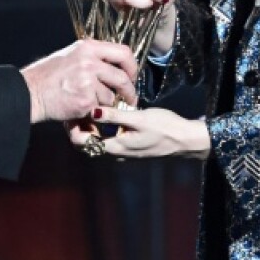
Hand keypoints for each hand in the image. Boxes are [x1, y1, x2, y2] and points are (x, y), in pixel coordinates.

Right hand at [20, 39, 137, 122]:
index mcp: (87, 47)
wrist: (30, 91)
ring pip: (111, 95)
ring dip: (105, 102)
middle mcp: (89, 61)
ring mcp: (87, 80)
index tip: (132, 75)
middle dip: (129, 91)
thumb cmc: (48, 76)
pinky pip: (100, 108)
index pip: (123, 52)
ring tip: (89, 101)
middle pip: (122, 76)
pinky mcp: (85, 100)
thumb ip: (92, 57)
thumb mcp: (71, 55)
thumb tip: (115, 66)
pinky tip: (80, 106)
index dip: (132, 66)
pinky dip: (94, 110)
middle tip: (130, 98)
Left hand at [68, 107, 209, 159]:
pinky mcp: (129, 147)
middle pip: (87, 143)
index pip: (82, 143)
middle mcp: (116, 154)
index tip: (74, 110)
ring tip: (93, 106)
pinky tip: (108, 113)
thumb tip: (91, 110)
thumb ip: (114, 116)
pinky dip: (102, 128)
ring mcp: (123, 152)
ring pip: (97, 141)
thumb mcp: (139, 118)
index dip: (73, 127)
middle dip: (79, 126)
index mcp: (115, 148)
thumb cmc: (165, 128)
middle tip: (80, 105)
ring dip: (91, 126)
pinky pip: (108, 139)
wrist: (186, 141)